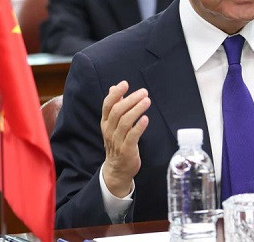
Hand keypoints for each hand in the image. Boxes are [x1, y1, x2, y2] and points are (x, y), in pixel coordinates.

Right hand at [101, 81, 150, 197]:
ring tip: (147, 101)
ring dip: (137, 110)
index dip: (116, 93)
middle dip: (131, 100)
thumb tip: (113, 87)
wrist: (117, 169)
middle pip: (117, 111)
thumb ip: (114, 106)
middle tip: (144, 92)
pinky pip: (132, 137)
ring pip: (125, 122)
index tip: (125, 84)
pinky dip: (139, 127)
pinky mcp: (127, 150)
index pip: (107, 105)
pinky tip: (146, 118)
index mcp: (105, 122)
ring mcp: (117, 141)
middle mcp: (109, 130)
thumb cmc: (118, 142)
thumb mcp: (113, 124)